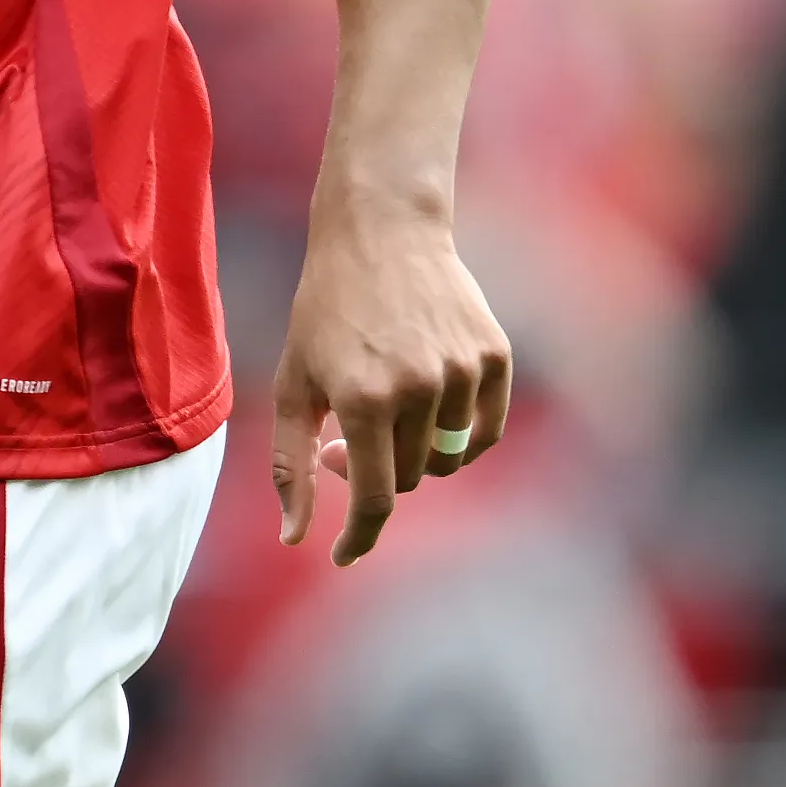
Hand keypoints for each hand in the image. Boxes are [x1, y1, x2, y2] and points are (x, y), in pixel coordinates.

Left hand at [272, 202, 510, 565]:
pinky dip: (459, 434)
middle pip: (409, 479)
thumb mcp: (296, 383)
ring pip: (447, 457)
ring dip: (416, 447)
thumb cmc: (327, 310)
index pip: (375, 499)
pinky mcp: (494, 356)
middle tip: (348, 431)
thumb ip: (292, 465)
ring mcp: (463, 371)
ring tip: (388, 399)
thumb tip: (294, 540)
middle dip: (377, 469)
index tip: (345, 555)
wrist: (382, 231)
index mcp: (364, 398)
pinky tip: (430, 402)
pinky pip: (484, 430)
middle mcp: (419, 388)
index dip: (359, 537)